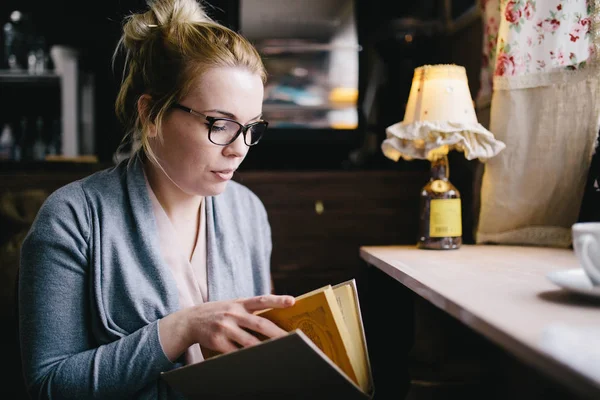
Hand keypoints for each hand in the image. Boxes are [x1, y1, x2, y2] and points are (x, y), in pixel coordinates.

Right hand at [159, 294, 294, 359]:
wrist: (190, 320)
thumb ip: (250, 310)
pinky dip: (247, 357)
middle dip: (277, 333)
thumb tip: (274, 320)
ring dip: (265, 349)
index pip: (262, 300)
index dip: (277, 300)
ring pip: (250, 341)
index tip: (292, 301)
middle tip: (293, 339)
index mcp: (240, 303)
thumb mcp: (233, 305)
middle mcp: (233, 314)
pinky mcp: (217, 342)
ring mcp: (225, 328)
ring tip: (279, 353)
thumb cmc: (219, 313)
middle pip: (259, 324)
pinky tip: (257, 361)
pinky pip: (236, 353)